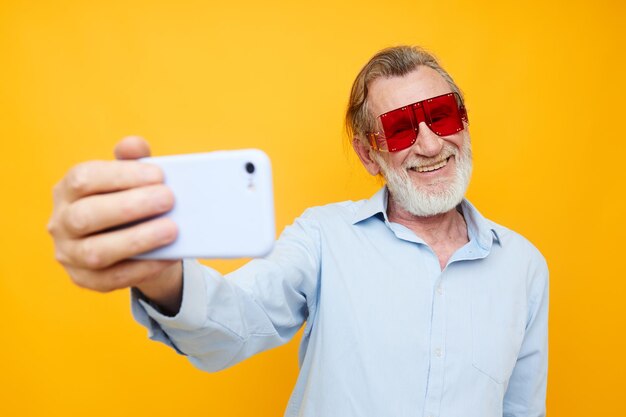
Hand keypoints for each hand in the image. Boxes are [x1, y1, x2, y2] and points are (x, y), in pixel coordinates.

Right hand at [48, 136, 182, 311]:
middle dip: (130, 206)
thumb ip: (132, 160)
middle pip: (86, 215)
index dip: (121, 175)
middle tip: (169, 199)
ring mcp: (69, 254)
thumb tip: (134, 144)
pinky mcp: (85, 280)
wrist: (135, 244)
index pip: (84, 179)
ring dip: (137, 239)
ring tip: (172, 230)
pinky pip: (112, 279)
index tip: (159, 174)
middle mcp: (61, 222)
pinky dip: (143, 267)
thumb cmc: (131, 203)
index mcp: (68, 190)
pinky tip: (168, 256)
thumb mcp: (131, 180)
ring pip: (96, 251)